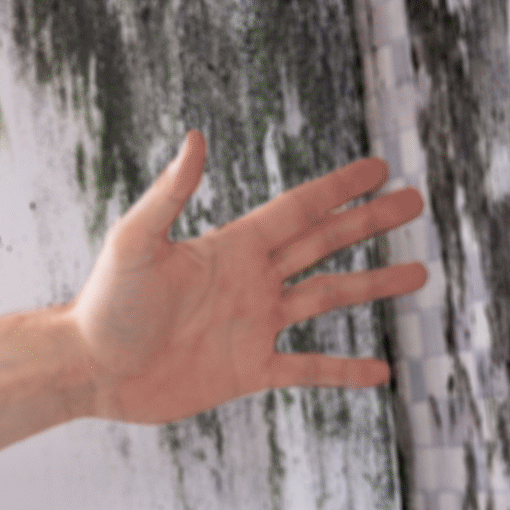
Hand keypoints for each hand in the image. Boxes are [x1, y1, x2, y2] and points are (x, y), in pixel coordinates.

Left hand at [67, 132, 427, 423]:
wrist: (90, 369)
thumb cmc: (106, 303)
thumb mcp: (136, 242)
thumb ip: (170, 194)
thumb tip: (195, 138)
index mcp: (231, 247)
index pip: (298, 209)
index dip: (339, 189)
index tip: (379, 168)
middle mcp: (249, 281)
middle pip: (323, 244)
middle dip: (368, 223)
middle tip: (415, 203)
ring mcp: (252, 325)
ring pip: (326, 298)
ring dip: (371, 286)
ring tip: (418, 274)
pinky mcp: (247, 371)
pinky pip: (306, 369)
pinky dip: (343, 370)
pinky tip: (381, 371)